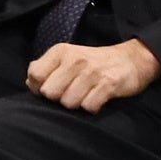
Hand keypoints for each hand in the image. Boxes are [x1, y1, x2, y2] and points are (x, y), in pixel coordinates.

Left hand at [26, 36, 160, 110]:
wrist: (130, 59)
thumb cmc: (93, 62)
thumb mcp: (67, 58)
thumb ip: (46, 68)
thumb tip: (30, 84)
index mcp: (60, 52)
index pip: (35, 75)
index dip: (39, 88)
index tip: (51, 89)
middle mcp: (74, 60)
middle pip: (50, 93)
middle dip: (58, 98)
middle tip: (70, 94)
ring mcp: (92, 72)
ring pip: (68, 103)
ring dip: (76, 105)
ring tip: (84, 96)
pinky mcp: (108, 84)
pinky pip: (89, 107)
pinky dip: (92, 108)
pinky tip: (96, 100)